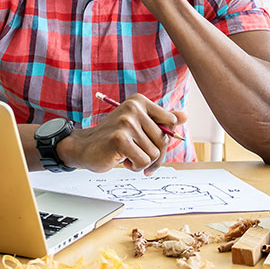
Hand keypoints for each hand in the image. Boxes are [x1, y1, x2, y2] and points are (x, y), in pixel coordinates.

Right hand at [56, 94, 188, 174]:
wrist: (84, 147)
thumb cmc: (113, 138)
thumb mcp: (138, 125)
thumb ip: (161, 120)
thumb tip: (185, 115)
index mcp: (139, 101)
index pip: (171, 122)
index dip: (164, 138)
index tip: (151, 143)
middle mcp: (133, 108)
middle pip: (164, 140)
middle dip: (155, 154)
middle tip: (138, 156)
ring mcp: (126, 123)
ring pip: (155, 153)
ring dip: (143, 161)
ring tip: (127, 155)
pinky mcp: (120, 139)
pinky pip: (144, 161)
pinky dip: (136, 167)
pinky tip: (123, 160)